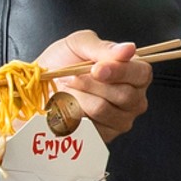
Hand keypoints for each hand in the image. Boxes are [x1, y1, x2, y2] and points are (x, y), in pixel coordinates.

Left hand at [35, 30, 152, 145]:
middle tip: (72, 76)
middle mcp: (134, 98)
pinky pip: (88, 126)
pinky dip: (71, 112)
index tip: (95, 69)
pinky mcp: (104, 136)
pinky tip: (67, 104)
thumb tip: (129, 49)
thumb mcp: (80, 44)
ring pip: (102, 109)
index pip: (141, 74)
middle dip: (91, 84)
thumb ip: (104, 47)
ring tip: (68, 89)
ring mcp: (121, 120)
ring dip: (78, 96)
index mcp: (134, 72)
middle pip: (125, 95)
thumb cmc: (63, 61)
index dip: (120, 71)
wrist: (39, 84)